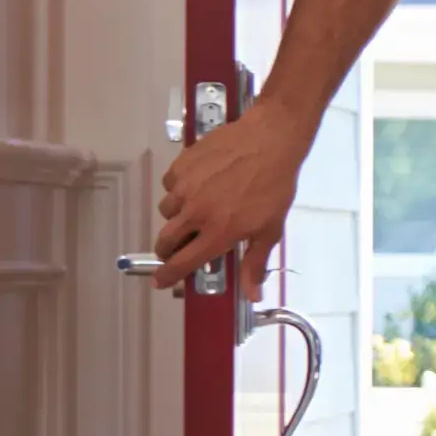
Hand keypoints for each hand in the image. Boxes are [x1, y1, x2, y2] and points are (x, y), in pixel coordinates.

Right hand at [147, 96, 303, 291]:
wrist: (270, 140)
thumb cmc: (275, 186)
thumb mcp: (271, 229)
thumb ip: (256, 262)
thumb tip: (252, 295)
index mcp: (217, 232)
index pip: (182, 262)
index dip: (168, 275)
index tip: (160, 281)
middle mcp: (195, 213)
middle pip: (166, 240)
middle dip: (167, 249)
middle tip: (175, 248)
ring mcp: (185, 187)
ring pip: (167, 211)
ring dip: (176, 217)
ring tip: (196, 210)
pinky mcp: (180, 165)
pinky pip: (170, 185)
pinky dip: (179, 189)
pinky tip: (198, 184)